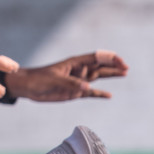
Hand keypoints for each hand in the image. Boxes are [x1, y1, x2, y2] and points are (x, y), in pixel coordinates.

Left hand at [8, 51, 126, 101]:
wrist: (26, 87)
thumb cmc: (38, 79)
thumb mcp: (54, 80)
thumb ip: (71, 84)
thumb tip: (87, 88)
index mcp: (74, 63)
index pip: (95, 58)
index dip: (109, 59)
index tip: (121, 63)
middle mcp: (78, 71)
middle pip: (99, 66)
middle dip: (113, 66)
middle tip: (126, 68)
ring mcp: (77, 81)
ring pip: (97, 77)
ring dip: (110, 76)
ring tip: (124, 74)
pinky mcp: (74, 92)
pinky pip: (90, 93)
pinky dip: (99, 94)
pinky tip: (109, 96)